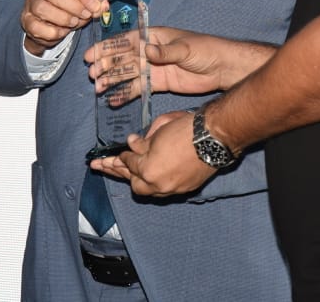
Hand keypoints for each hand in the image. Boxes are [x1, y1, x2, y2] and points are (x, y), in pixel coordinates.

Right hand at [20, 0, 103, 55]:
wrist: (47, 20)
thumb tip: (105, 5)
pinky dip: (52, 32)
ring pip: (42, 8)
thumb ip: (94, 2)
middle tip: (85, 16)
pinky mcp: (26, 19)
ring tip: (74, 23)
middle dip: (73, 6)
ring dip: (62, 18)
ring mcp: (30, 2)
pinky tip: (61, 32)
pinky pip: (36, 26)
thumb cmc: (67, 4)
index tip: (95, 6)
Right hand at [85, 28, 268, 96]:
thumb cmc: (206, 50)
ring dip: (112, 80)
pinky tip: (113, 99)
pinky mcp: (158, 83)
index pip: (126, 41)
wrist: (222, 69)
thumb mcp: (186, 48)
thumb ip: (166, 51)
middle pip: (123, 58)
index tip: (92, 55)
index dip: (108, 47)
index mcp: (154, 37)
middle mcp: (150, 51)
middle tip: (92, 74)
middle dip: (106, 65)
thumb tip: (146, 49)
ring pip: (128, 74)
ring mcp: (153, 68)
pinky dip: (125, 93)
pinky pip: (138, 88)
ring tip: (98, 88)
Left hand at [89, 110, 216, 195]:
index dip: (122, 155)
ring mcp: (172, 190)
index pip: (129, 163)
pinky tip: (149, 177)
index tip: (119, 151)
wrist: (215, 137)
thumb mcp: (159, 129)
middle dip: (121, 173)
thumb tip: (132, 143)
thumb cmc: (186, 128)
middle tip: (104, 166)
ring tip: (121, 174)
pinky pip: (163, 190)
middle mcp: (158, 185)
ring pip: (148, 191)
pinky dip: (154, 183)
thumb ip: (143, 141)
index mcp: (148, 169)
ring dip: (136, 181)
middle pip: (134, 183)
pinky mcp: (184, 189)